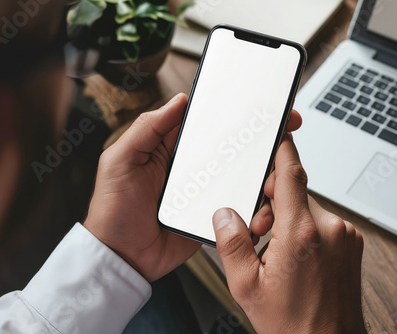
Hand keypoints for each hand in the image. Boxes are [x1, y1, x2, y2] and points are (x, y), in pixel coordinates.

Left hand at [84, 93, 302, 281]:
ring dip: (260, 171)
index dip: (231, 111)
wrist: (122, 257)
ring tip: (277, 168)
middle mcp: (192, 167)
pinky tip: (264, 199)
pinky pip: (237, 205)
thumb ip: (146, 129)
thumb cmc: (113, 210)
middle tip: (283, 129)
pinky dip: (252, 202)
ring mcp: (204, 192)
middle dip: (258, 137)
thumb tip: (178, 101)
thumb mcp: (120, 161)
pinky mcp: (212, 215)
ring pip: (240, 175)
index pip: (206, 123)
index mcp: (171, 148)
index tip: (257, 103)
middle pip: (230, 147)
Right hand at [212, 135, 365, 332]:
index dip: (282, 149)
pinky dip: (305, 228)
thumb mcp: (246, 286)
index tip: (278, 133)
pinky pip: (322, 221)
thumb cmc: (293, 323)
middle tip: (260, 234)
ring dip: (289, 217)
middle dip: (273, 202)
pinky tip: (296, 255)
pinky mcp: (352, 242)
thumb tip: (224, 215)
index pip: (291, 174)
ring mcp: (345, 235)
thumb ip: (231, 244)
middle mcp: (330, 228)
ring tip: (279, 252)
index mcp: (301, 234)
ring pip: (308, 207)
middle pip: (295, 191)